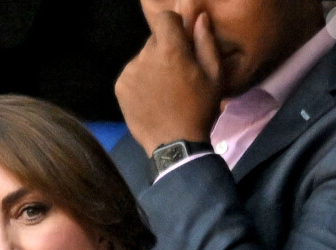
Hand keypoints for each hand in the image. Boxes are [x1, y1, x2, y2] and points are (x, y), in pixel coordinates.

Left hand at [115, 10, 221, 154]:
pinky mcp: (120, 87)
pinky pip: (132, 74)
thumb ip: (206, 42)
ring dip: (152, 67)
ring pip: (142, 59)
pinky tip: (151, 98)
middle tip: (176, 75)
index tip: (181, 41)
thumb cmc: (199, 110)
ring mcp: (130, 72)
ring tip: (163, 91)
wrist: (175, 145)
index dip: (175, 26)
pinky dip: (140, 81)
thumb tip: (199, 17)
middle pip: (154, 40)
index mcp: (170, 49)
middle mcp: (145, 56)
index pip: (165, 18)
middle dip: (165, 50)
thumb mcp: (214, 76)